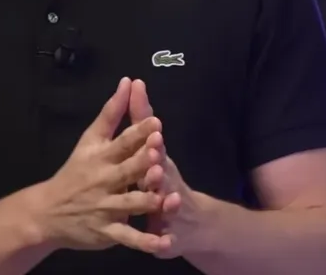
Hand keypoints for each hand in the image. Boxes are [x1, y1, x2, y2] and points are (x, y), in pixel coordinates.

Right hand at [29, 77, 172, 253]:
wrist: (48, 211)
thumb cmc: (75, 170)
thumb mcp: (90, 139)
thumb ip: (111, 112)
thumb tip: (128, 81)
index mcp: (101, 157)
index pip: (121, 142)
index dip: (138, 133)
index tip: (156, 123)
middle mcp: (103, 181)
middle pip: (126, 171)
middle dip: (142, 164)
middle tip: (158, 154)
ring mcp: (105, 208)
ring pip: (130, 205)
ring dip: (147, 201)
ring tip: (165, 198)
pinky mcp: (108, 232)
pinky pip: (129, 237)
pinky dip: (147, 242)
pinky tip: (166, 242)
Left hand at [129, 79, 202, 258]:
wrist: (191, 223)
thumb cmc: (161, 179)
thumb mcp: (151, 147)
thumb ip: (139, 117)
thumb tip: (134, 82)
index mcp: (158, 163)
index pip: (155, 146)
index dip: (153, 137)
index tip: (153, 126)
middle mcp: (168, 184)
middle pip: (165, 174)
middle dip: (161, 165)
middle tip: (157, 157)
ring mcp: (172, 209)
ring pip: (170, 204)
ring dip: (169, 200)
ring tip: (169, 198)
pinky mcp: (169, 234)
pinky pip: (166, 238)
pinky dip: (165, 241)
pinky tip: (164, 242)